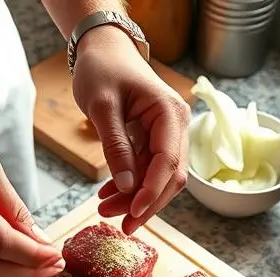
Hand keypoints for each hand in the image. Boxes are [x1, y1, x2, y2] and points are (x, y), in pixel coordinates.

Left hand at [72, 25, 190, 234]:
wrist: (102, 49)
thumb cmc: (102, 68)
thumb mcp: (102, 106)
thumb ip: (116, 147)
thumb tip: (127, 187)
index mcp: (170, 113)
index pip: (169, 162)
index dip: (152, 192)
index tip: (132, 213)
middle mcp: (176, 127)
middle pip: (170, 178)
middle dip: (145, 203)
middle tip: (119, 224)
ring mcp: (168, 136)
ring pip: (159, 180)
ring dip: (135, 200)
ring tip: (104, 210)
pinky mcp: (155, 143)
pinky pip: (147, 172)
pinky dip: (130, 188)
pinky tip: (108, 197)